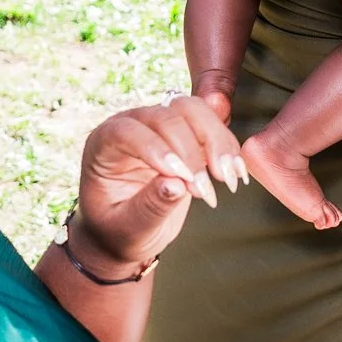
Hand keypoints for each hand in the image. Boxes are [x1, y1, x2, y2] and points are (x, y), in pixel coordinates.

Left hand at [75, 93, 248, 273]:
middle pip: (167, 115)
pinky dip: (228, 146)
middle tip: (206, 190)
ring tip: (229, 178)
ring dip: (217, 141)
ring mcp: (160, 125)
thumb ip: (149, 207)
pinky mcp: (186, 133)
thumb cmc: (119, 231)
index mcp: (104, 144)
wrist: (129, 231)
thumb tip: (176, 184)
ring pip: (194, 110)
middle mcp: (132, 125)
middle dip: (192, 152)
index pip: (128, 130)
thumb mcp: (128, 228)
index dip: (156, 149)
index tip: (181, 178)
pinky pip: (211, 124)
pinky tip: (237, 173)